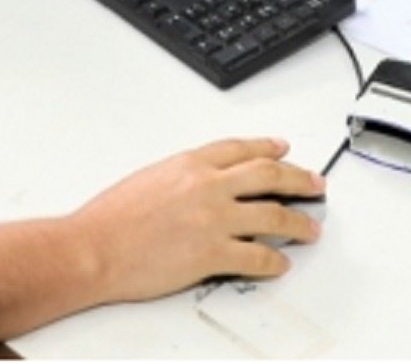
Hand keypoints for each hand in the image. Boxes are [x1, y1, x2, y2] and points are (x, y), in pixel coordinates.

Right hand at [71, 137, 324, 303]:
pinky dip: (274, 261)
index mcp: (190, 163)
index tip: (283, 149)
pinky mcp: (212, 254)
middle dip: (299, 178)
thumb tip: (200, 186)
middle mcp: (207, 185)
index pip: (241, 148)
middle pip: (268, 174)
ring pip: (273, 215)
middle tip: (315, 183)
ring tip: (311, 228)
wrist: (94, 247)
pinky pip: (256, 257)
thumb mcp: (149, 178)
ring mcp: (213, 219)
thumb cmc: (110, 218)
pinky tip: (281, 263)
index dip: (268, 147)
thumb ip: (181, 178)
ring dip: (298, 222)